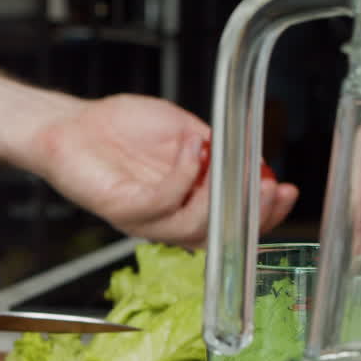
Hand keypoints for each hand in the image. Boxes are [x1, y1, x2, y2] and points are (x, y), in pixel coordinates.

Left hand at [33, 94, 298, 246]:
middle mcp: (163, 218)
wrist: (72, 124)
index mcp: (183, 204)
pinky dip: (184, 173)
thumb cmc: (120, 129)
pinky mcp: (120, 208)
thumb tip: (252, 157)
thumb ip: (215, 147)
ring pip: (190, 227)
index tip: (288, 191)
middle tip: (272, 188)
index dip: (262, 214)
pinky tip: (192, 145)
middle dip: (251, 215)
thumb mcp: (184, 131)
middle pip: (215, 235)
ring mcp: (141, 217)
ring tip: (230, 161)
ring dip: (218, 198)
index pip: (229, 223)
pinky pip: (161, 201)